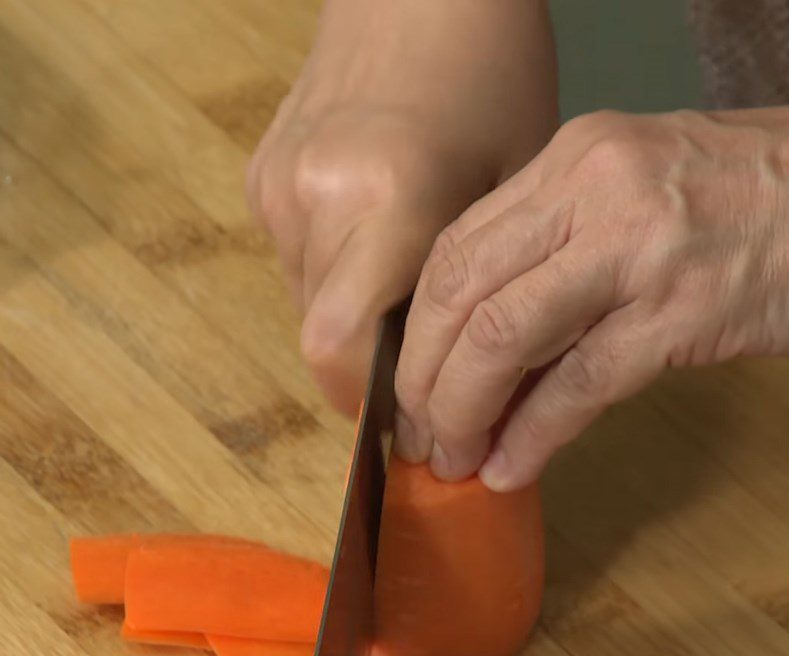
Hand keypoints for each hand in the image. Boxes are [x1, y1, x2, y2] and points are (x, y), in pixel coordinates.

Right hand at [247, 0, 556, 415]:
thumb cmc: (492, 79)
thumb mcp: (511, 190)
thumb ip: (472, 289)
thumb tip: (456, 377)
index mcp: (389, 203)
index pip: (339, 348)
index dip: (365, 404)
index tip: (405, 426)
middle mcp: (315, 200)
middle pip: (316, 337)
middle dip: (361, 373)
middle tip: (413, 379)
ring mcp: (278, 187)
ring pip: (304, 302)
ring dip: (349, 323)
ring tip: (399, 297)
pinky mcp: (262, 175)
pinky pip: (294, 259)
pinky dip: (332, 277)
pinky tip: (370, 243)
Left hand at [396, 106, 788, 488]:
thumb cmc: (733, 198)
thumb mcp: (625, 196)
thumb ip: (551, 253)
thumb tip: (480, 346)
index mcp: (569, 161)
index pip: (456, 250)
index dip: (419, 330)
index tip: (409, 383)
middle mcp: (592, 194)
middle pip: (461, 293)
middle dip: (423, 377)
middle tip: (419, 432)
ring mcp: (637, 250)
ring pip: (504, 339)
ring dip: (464, 411)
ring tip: (453, 458)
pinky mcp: (683, 311)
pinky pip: (581, 385)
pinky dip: (535, 435)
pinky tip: (512, 467)